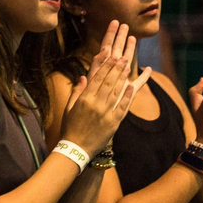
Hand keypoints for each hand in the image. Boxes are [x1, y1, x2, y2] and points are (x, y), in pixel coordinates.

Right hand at [60, 20, 145, 154]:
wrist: (76, 148)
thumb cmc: (70, 127)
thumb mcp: (69, 108)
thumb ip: (77, 91)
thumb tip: (83, 77)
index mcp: (84, 99)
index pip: (96, 78)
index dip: (104, 65)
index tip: (110, 54)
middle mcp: (95, 104)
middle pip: (108, 81)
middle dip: (116, 67)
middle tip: (123, 54)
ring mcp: (106, 113)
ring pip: (116, 91)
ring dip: (123, 77)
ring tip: (129, 65)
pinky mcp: (114, 122)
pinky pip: (123, 107)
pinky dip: (128, 96)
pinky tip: (133, 86)